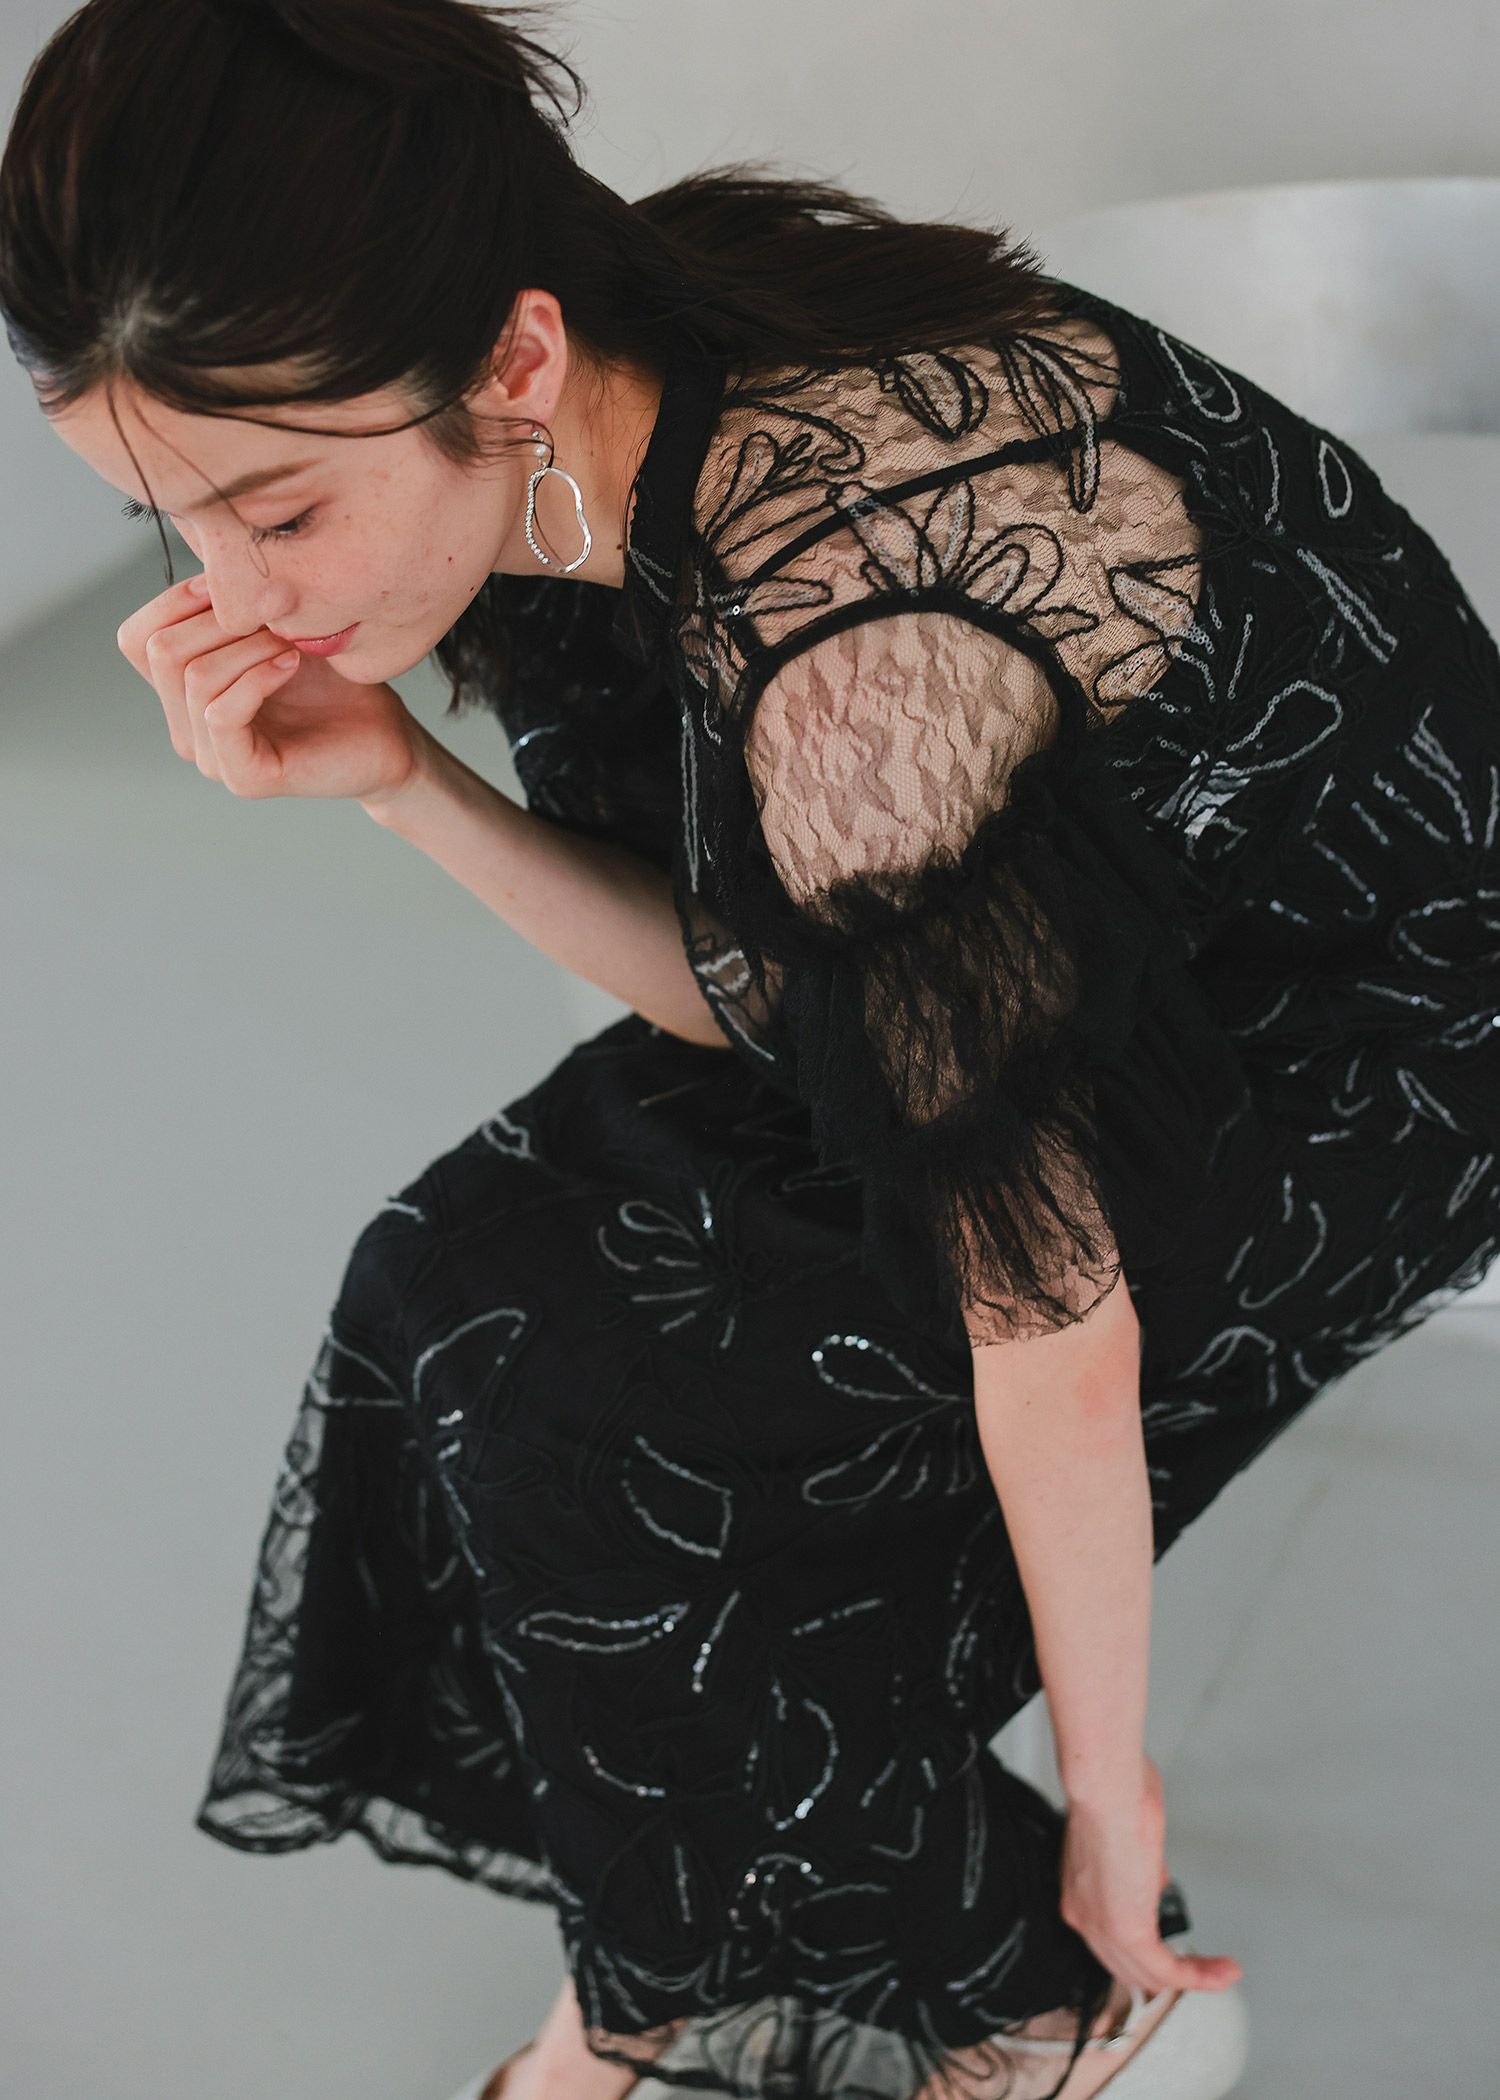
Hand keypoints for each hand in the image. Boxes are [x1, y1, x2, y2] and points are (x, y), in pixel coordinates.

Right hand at [115, 571, 421, 802]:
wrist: (387, 736)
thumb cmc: (337, 681)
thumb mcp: (277, 625)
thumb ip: (233, 603)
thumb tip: (208, 549)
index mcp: (184, 693)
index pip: (135, 637)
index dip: (176, 600)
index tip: (234, 585)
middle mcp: (188, 728)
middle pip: (158, 650)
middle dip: (218, 619)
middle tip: (276, 615)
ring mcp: (213, 758)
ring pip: (193, 677)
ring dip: (246, 645)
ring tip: (293, 640)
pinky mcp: (245, 778)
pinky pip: (222, 713)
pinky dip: (257, 677)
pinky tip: (293, 664)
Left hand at [1059, 1753, 1242, 1998]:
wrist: (1106, 1788)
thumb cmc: (1114, 1791)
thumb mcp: (1128, 1836)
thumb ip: (1139, 1865)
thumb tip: (1152, 1877)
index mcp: (1078, 1891)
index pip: (1109, 1941)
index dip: (1144, 1946)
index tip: (1172, 1941)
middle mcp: (1083, 1916)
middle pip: (1127, 1968)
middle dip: (1169, 1973)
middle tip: (1201, 1968)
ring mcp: (1102, 1927)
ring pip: (1149, 1975)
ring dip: (1192, 1978)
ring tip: (1220, 1973)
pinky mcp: (1129, 1931)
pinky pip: (1169, 1971)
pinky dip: (1199, 1977)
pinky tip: (1221, 1972)